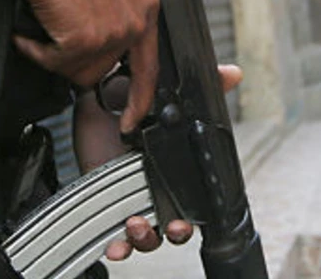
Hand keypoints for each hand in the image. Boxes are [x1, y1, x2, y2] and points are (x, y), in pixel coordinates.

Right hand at [13, 0, 161, 132]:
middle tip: (57, 36)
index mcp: (145, 4)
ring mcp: (113, 32)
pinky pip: (55, 64)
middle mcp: (136, 20)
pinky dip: (37, 50)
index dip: (139, 97)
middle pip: (103, 72)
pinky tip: (33, 27)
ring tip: (45, 23)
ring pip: (79, 73)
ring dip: (54, 55)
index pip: (149, 65)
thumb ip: (112, 12)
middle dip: (75, 62)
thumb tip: (98, 42)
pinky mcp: (86, 39)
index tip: (131, 119)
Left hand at [97, 65, 239, 260]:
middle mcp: (155, 188)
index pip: (193, 200)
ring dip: (145, 238)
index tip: (187, 218)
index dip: (194, 215)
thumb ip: (196, 86)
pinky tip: (114, 245)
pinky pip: (116, 236)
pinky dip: (117, 246)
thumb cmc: (123, 101)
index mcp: (173, 168)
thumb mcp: (157, 89)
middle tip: (171, 226)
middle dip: (175, 232)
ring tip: (135, 225)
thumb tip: (232, 74)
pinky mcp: (108, 204)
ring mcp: (131, 199)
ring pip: (148, 236)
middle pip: (175, 226)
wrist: (88, 105)